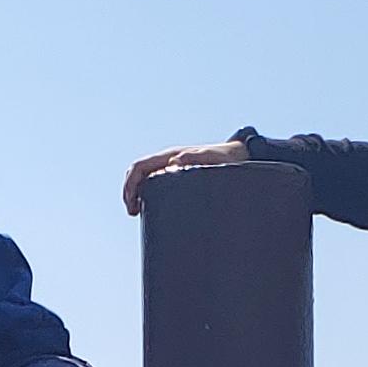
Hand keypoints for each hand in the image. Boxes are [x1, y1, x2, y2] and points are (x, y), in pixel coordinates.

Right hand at [122, 139, 249, 216]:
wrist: (238, 155)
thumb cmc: (225, 158)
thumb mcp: (212, 158)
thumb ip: (195, 158)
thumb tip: (175, 162)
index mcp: (170, 155)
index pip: (139, 167)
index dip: (130, 184)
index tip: (131, 204)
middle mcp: (168, 159)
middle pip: (137, 172)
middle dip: (129, 191)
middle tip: (133, 211)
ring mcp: (172, 166)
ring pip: (145, 177)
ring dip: (136, 191)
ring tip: (138, 210)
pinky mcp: (178, 174)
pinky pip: (155, 181)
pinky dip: (147, 192)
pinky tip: (152, 205)